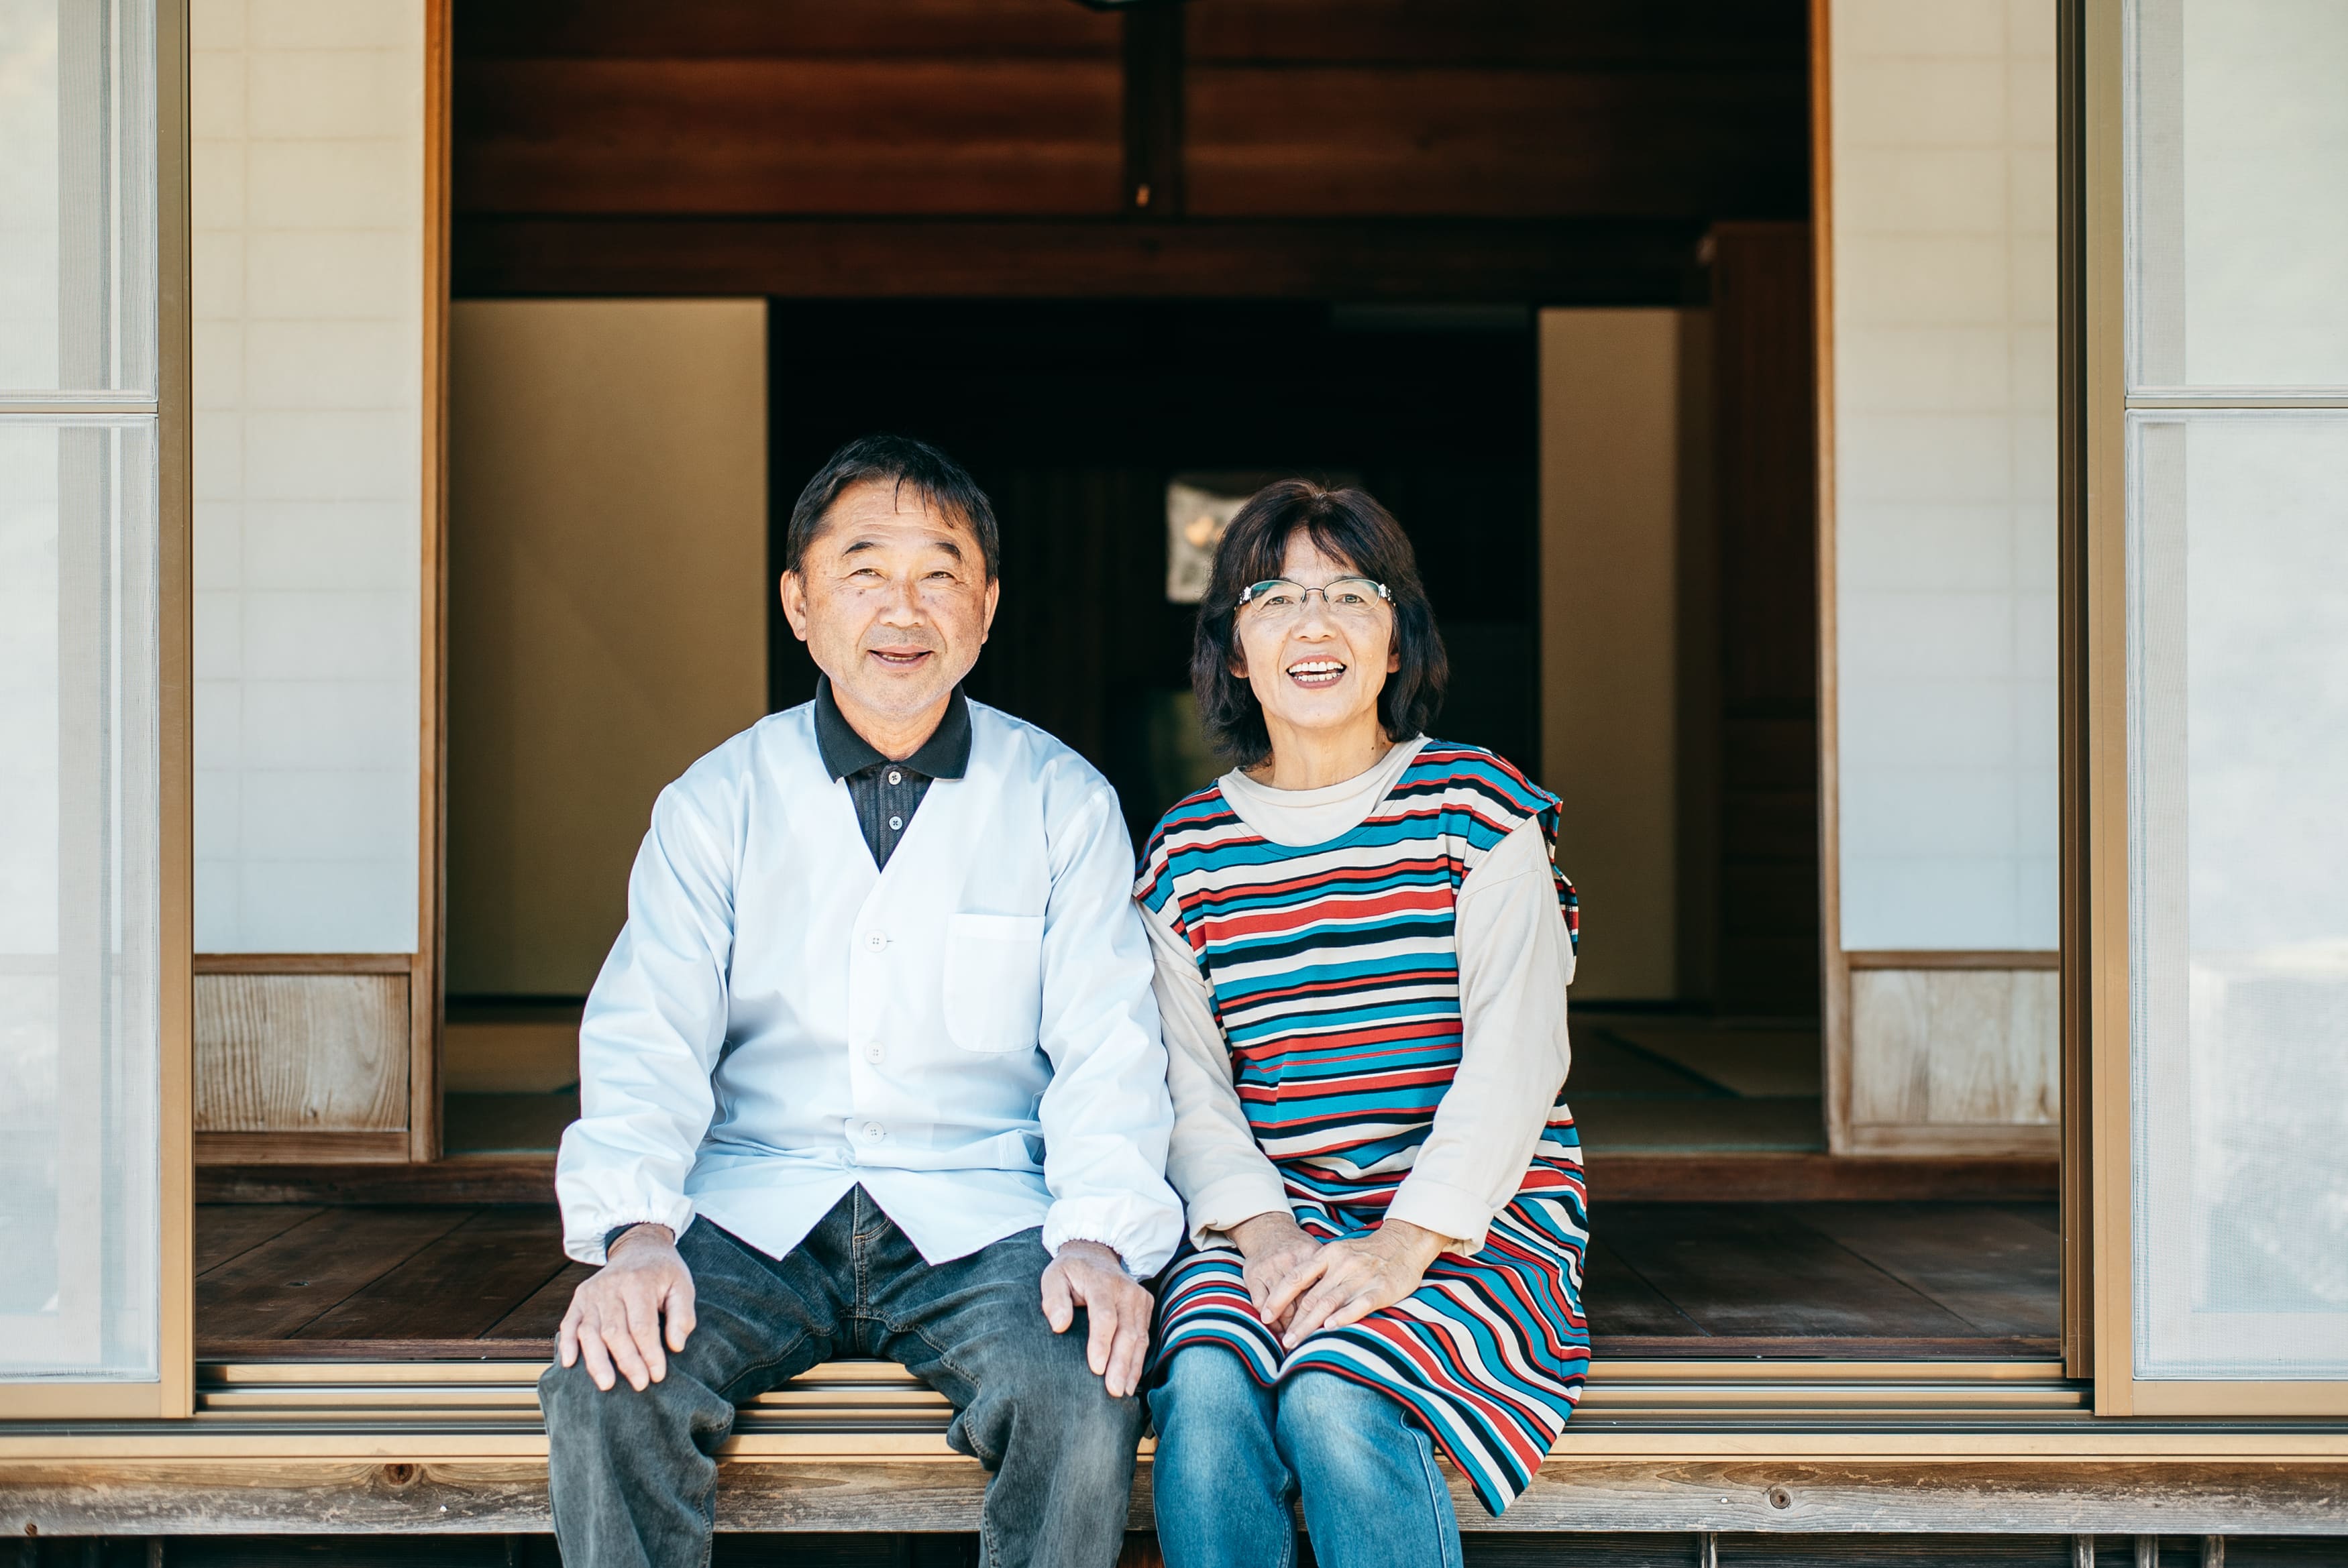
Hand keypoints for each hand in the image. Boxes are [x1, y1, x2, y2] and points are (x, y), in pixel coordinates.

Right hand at [558, 1224, 696, 1392]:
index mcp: (638, 1282)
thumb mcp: (682, 1285)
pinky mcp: (579, 1298)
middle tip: (640, 1384)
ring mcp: (591, 1293)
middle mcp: (611, 1287)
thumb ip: (682, 1315)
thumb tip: (676, 1346)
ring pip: (589, 1331)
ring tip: (607, 1385)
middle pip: (615, 1331)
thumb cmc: (663, 1272)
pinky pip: (569, 1323)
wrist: (638, 1246)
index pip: (642, 1325)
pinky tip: (569, 1363)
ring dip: (596, 1360)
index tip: (658, 1375)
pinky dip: (566, 1343)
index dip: (650, 1353)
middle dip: (627, 1361)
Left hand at [1040, 1240, 1152, 1398]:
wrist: (1095, 1254)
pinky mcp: (1146, 1307)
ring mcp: (1139, 1299)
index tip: (1096, 1368)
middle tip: (1113, 1390)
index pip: (1105, 1316)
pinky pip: (1144, 1337)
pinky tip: (1131, 1381)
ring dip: (1132, 1367)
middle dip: (1120, 1363)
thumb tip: (1059, 1326)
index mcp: (1101, 1282)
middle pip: (1126, 1331)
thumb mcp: (1054, 1277)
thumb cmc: (1070, 1271)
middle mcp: (1125, 1290)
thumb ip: (1054, 1299)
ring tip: (1123, 1392)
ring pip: (1139, 1337)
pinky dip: (1138, 1361)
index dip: (1101, 1343)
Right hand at [1226, 1211, 1321, 1333]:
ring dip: (1285, 1325)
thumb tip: (1347, 1306)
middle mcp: (1290, 1260)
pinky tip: (1274, 1327)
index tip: (1327, 1331)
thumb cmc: (1298, 1249)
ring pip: (1280, 1305)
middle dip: (1304, 1325)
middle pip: (1300, 1301)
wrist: (1269, 1231)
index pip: (1320, 1291)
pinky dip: (1268, 1318)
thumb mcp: (1318, 1254)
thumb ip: (1330, 1276)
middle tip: (1308, 1342)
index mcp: (1312, 1255)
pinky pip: (1259, 1302)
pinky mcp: (1253, 1274)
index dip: (1323, 1314)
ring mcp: (1270, 1267)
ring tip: (1291, 1340)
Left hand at [1264, 1219, 1447, 1349]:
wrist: (1404, 1243)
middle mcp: (1342, 1264)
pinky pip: (1359, 1304)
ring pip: (1329, 1303)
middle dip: (1293, 1320)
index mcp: (1328, 1254)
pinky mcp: (1381, 1289)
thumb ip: (1320, 1272)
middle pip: (1311, 1296)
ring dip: (1310, 1325)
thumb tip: (1294, 1297)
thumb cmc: (1367, 1253)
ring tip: (1296, 1342)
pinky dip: (1343, 1316)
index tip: (1265, 1315)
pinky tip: (1330, 1328)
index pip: (1296, 1277)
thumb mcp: (1339, 1253)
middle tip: (1281, 1341)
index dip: (1278, 1297)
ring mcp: (1361, 1277)